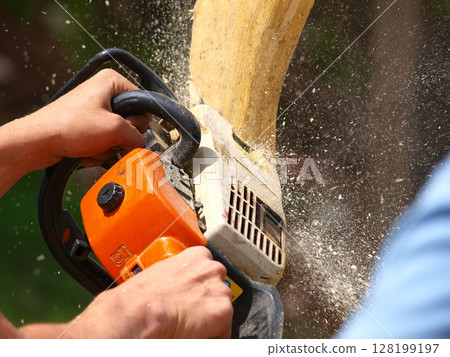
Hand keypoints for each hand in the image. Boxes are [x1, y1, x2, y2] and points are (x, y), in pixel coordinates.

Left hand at [0, 69, 149, 195]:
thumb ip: (137, 137)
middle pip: (131, 122)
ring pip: (118, 135)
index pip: (143, 104)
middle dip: (121, 138)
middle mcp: (104, 92)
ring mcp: (95, 110)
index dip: (139, 122)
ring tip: (94, 147)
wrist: (39, 141)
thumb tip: (141, 146)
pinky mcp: (87, 125)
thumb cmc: (68, 126)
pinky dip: (99, 151)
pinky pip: (105, 141)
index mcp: (112, 82)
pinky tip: (87, 152)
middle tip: (109, 140)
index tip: (127, 130)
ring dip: (109, 147)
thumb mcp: (114, 129)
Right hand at [58, 246, 232, 338]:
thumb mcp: (164, 271)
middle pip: (218, 289)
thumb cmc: (143, 294)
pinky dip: (211, 335)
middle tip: (188, 312)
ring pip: (221, 309)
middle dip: (206, 301)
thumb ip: (181, 274)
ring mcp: (220, 290)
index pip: (209, 272)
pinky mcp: (222, 311)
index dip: (199, 287)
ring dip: (208, 318)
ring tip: (187, 323)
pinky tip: (192, 332)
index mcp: (198, 255)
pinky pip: (223, 330)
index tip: (191, 296)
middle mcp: (213, 269)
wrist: (139, 309)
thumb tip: (183, 287)